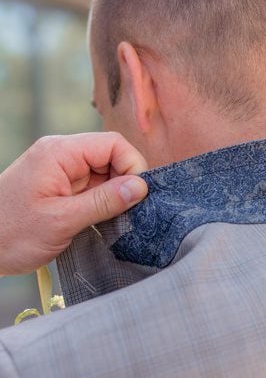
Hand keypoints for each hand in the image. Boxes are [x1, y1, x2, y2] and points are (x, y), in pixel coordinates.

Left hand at [0, 133, 148, 275]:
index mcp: (59, 152)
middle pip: (111, 157)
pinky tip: (99, 220)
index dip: (132, 166)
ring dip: (113, 195)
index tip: (137, 195)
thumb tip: (141, 187)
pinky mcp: (60, 186)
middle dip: (124, 182)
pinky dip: (102, 202)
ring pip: (105, 173)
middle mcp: (60, 155)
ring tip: (110, 219)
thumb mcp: (62, 220)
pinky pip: (93, 187)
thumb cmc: (10, 234)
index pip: (113, 144)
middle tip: (126, 211)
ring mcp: (59, 171)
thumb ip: (104, 202)